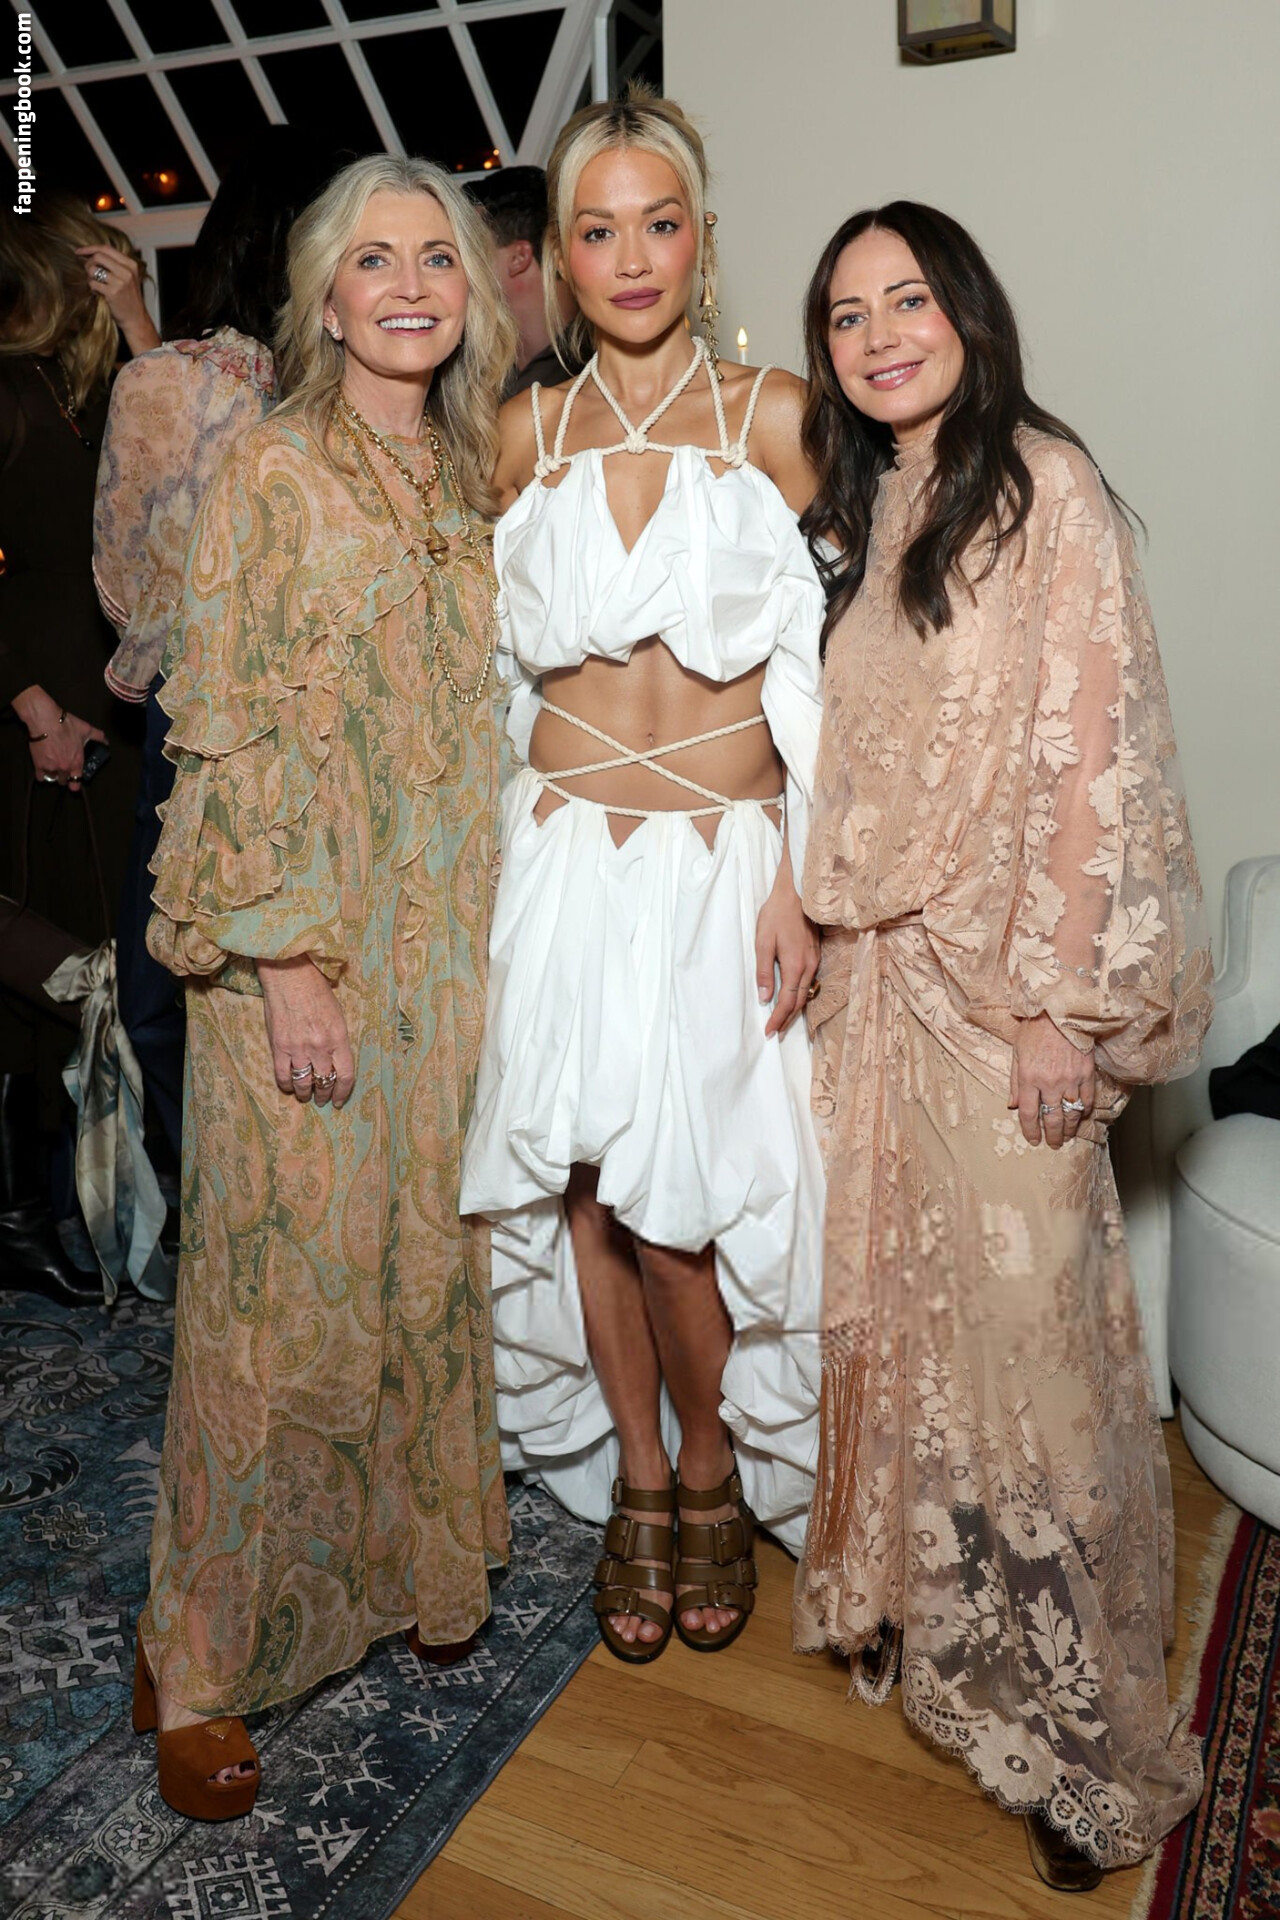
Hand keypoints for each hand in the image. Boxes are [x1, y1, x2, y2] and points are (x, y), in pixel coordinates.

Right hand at [12, 684, 105, 790]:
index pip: (76, 782)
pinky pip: (40, 777)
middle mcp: (64, 768)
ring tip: (53, 768)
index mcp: (76, 762)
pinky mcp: (38, 765)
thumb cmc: (66, 725)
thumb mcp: (86, 729)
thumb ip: (98, 737)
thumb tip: (106, 741)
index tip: (74, 782)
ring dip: (53, 775)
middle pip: (63, 781)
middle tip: (63, 769)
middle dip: (64, 777)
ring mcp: (51, 767)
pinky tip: (42, 769)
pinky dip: (41, 774)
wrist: (45, 720)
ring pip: (52, 779)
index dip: (75, 784)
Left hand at [74, 245, 160, 355]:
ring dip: (89, 276)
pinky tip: (97, 292)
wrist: (136, 319)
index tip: (79, 251)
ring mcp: (120, 282)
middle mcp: (127, 271)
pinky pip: (93, 283)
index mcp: (131, 264)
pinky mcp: (113, 293)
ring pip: (93, 269)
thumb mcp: (128, 277)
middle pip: (98, 256)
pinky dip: (92, 287)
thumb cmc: (129, 298)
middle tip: (89, 272)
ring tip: (95, 283)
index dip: (90, 248)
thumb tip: (92, 254)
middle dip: (88, 263)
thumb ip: (116, 264)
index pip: (106, 248)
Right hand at [258, 956, 354, 1109]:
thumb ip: (338, 1040)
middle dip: (324, 1095)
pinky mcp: (278, 1046)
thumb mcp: (338, 1015)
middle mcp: (320, 1046)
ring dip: (306, 1094)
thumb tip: (335, 1061)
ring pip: (303, 1083)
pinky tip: (290, 1087)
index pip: (345, 1075)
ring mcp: (298, 1048)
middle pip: (324, 1082)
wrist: (291, 975)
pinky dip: (287, 1085)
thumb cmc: (317, 991)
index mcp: (338, 1038)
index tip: (340, 1100)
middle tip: (322, 1099)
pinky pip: (282, 1075)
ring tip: (306, 1096)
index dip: (343, 1092)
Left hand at [754, 846, 819, 1038]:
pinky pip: (809, 983)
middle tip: (774, 1033)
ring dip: (794, 1010)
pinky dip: (800, 996)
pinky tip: (792, 999)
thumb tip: (765, 998)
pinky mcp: (815, 955)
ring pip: (806, 994)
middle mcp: (809, 968)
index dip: (778, 1019)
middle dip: (786, 1020)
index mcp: (795, 966)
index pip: (787, 1002)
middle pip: (799, 1003)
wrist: (798, 892)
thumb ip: (764, 971)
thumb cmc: (777, 914)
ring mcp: (814, 961)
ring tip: (782, 1021)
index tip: (769, 1032)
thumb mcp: (763, 941)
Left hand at [1009, 1012, 1095, 1147]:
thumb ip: (1016, 1083)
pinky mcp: (1087, 1073)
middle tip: (1052, 1144)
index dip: (1030, 1131)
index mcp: (1029, 1078)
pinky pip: (1088, 1100)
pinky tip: (1081, 1117)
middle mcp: (1050, 1082)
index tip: (1033, 1140)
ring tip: (1066, 1137)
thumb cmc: (1034, 1030)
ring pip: (1072, 1114)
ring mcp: (1071, 1079)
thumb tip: (1013, 1106)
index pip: (1029, 1114)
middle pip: (1052, 1118)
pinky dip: (1085, 1112)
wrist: (1060, 1010)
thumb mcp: (1017, 1054)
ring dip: (1069, 1129)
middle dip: (1052, 1136)